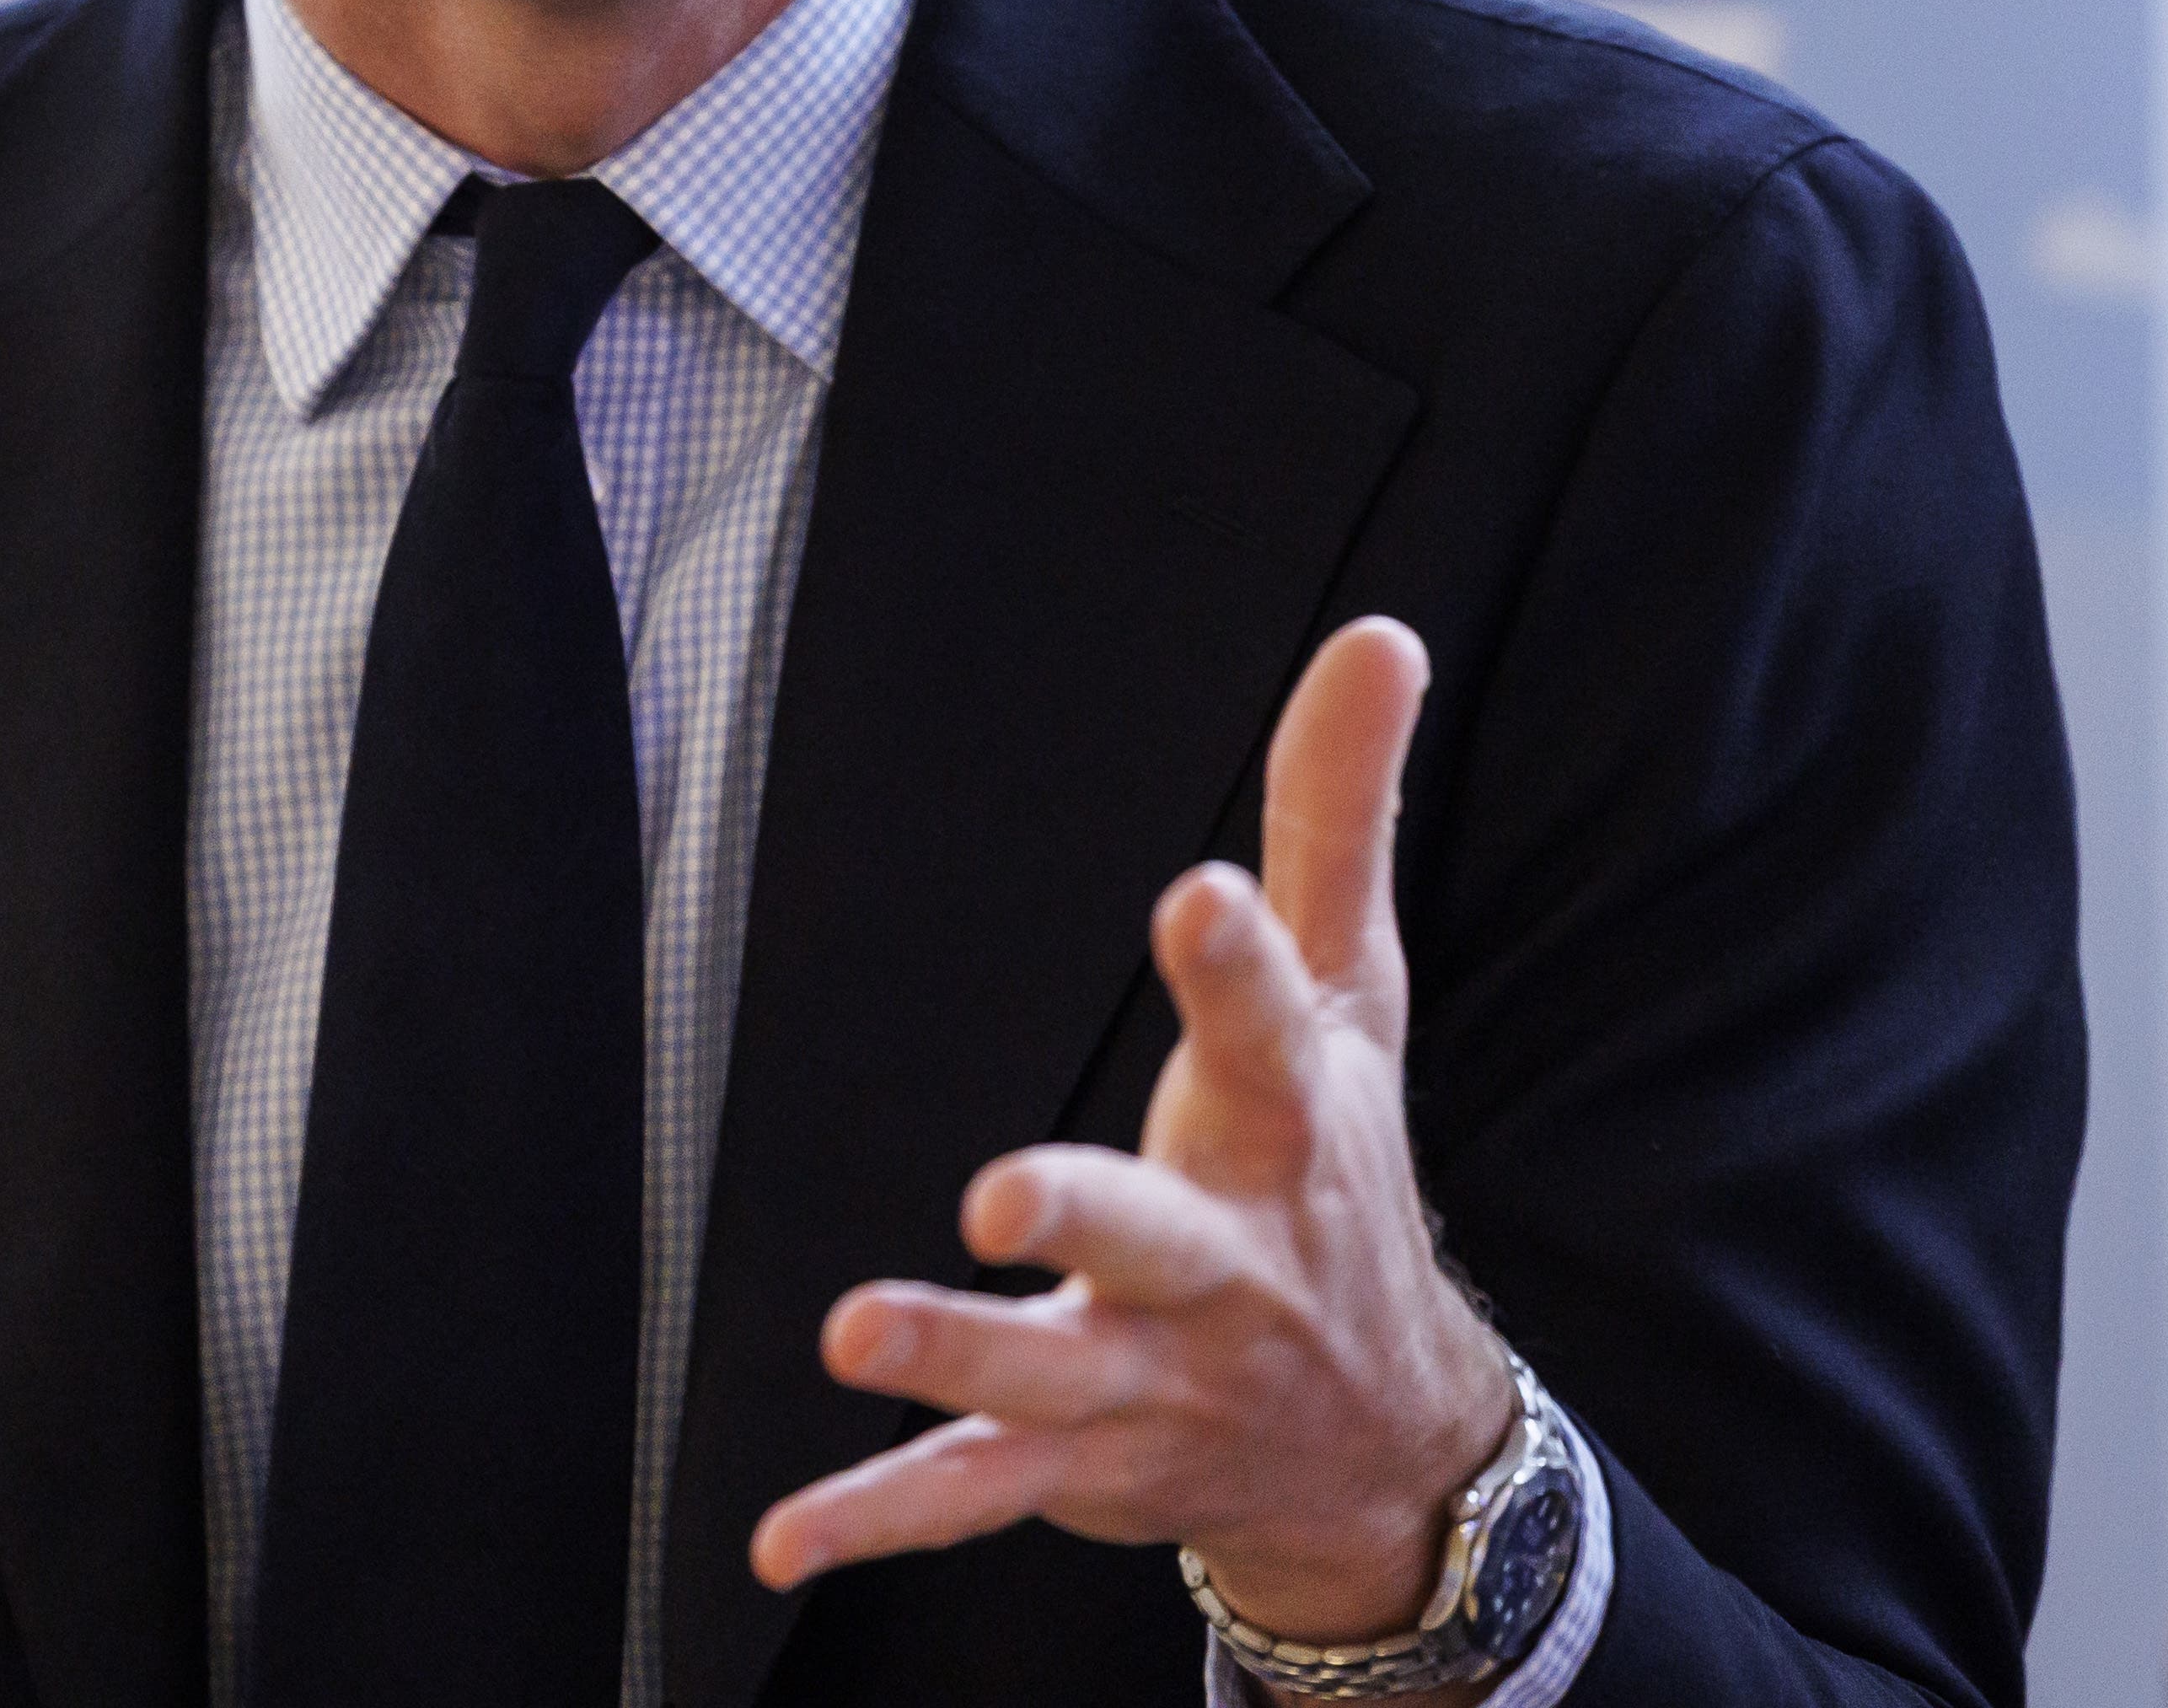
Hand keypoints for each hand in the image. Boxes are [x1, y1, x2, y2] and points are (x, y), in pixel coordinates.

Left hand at [748, 617, 1515, 1641]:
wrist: (1385, 1442)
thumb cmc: (1339, 1172)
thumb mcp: (1354, 995)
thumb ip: (1335, 815)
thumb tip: (1378, 630)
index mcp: (1285, 1129)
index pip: (1268, 1032)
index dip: (1235, 965)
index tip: (1192, 892)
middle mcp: (1221, 1265)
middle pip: (1155, 1235)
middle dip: (1083, 1212)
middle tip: (999, 1191)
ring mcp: (1149, 1374)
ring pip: (1045, 1373)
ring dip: (954, 1356)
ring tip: (854, 1331)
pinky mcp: (1078, 1461)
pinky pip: (972, 1492)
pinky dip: (877, 1514)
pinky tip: (781, 1536)